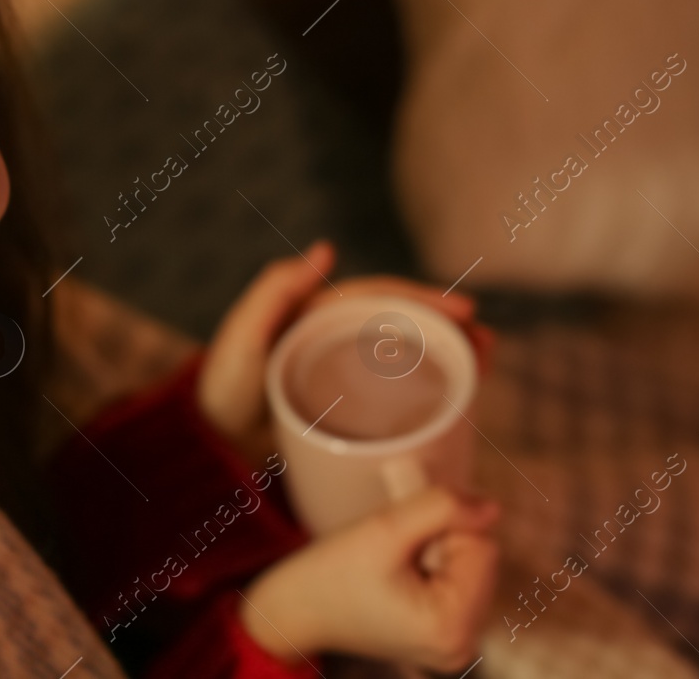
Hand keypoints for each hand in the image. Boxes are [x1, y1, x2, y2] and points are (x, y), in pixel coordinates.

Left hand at [197, 241, 493, 466]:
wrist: (210, 448)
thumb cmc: (221, 388)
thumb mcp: (242, 336)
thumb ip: (275, 292)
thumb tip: (326, 249)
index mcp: (320, 314)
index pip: (383, 300)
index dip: (425, 301)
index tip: (465, 312)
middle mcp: (338, 339)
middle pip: (406, 327)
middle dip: (450, 330)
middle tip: (488, 344)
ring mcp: (346, 376)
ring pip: (408, 359)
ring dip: (449, 357)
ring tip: (486, 366)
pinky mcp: (350, 414)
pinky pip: (398, 397)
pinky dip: (430, 393)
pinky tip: (458, 401)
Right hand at [239, 487, 500, 671]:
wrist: (296, 610)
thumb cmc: (330, 574)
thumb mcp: (384, 528)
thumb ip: (442, 508)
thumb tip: (492, 508)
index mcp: (450, 628)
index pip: (482, 546)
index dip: (442, 527)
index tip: (400, 537)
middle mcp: (462, 647)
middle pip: (481, 559)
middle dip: (442, 541)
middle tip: (394, 551)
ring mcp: (455, 647)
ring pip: (472, 567)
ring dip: (438, 552)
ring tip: (394, 566)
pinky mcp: (445, 639)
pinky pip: (460, 583)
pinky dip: (434, 568)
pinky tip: (401, 576)